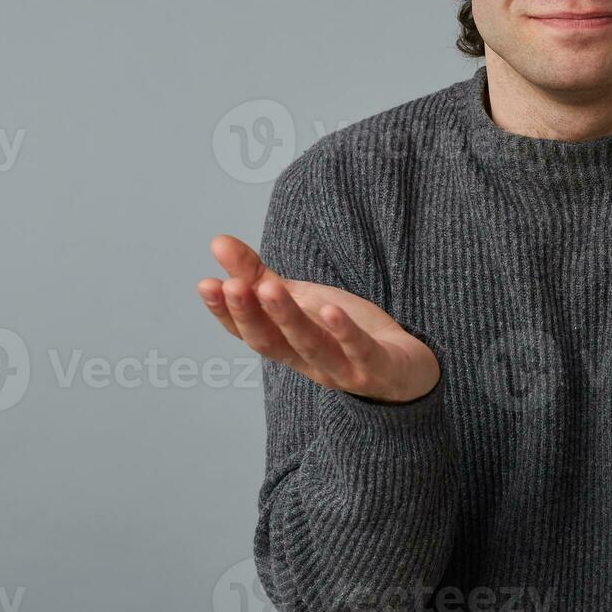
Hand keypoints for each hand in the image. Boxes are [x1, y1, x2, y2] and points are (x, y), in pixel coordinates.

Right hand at [196, 234, 440, 403]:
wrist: (405, 367)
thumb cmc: (343, 332)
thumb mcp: (302, 300)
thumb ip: (260, 277)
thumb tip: (218, 242)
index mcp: (287, 346)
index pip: (248, 333)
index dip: (226, 313)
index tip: (206, 284)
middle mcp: (308, 362)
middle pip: (272, 342)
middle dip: (249, 314)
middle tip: (230, 285)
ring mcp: (342, 369)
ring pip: (310, 346)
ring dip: (288, 318)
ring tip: (270, 288)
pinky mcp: (377, 368)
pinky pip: (358, 351)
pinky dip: (343, 333)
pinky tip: (330, 309)